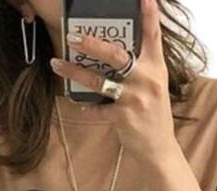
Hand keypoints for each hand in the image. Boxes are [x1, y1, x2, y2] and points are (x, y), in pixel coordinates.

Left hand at [49, 0, 177, 164]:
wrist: (159, 150)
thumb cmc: (153, 115)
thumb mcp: (154, 86)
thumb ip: (141, 68)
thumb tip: (117, 50)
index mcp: (157, 68)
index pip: (154, 36)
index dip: (149, 15)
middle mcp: (147, 80)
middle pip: (117, 55)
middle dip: (92, 43)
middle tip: (71, 36)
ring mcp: (135, 99)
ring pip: (100, 81)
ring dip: (74, 71)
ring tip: (56, 64)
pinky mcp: (124, 117)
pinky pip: (98, 109)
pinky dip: (86, 107)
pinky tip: (77, 103)